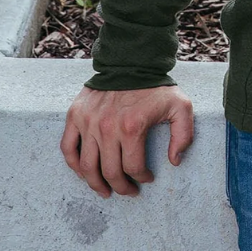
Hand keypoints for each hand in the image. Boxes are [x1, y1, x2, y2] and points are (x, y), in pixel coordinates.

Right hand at [61, 85, 193, 197]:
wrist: (132, 61)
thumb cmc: (156, 86)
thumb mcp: (180, 106)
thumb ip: (183, 134)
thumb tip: (174, 161)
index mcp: (132, 127)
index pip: (133, 167)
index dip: (141, 178)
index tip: (146, 178)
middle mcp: (107, 127)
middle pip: (109, 172)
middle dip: (120, 187)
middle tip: (127, 191)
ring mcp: (89, 122)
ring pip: (87, 166)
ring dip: (95, 183)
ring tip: (105, 190)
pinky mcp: (76, 115)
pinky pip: (68, 148)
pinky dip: (74, 165)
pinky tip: (84, 172)